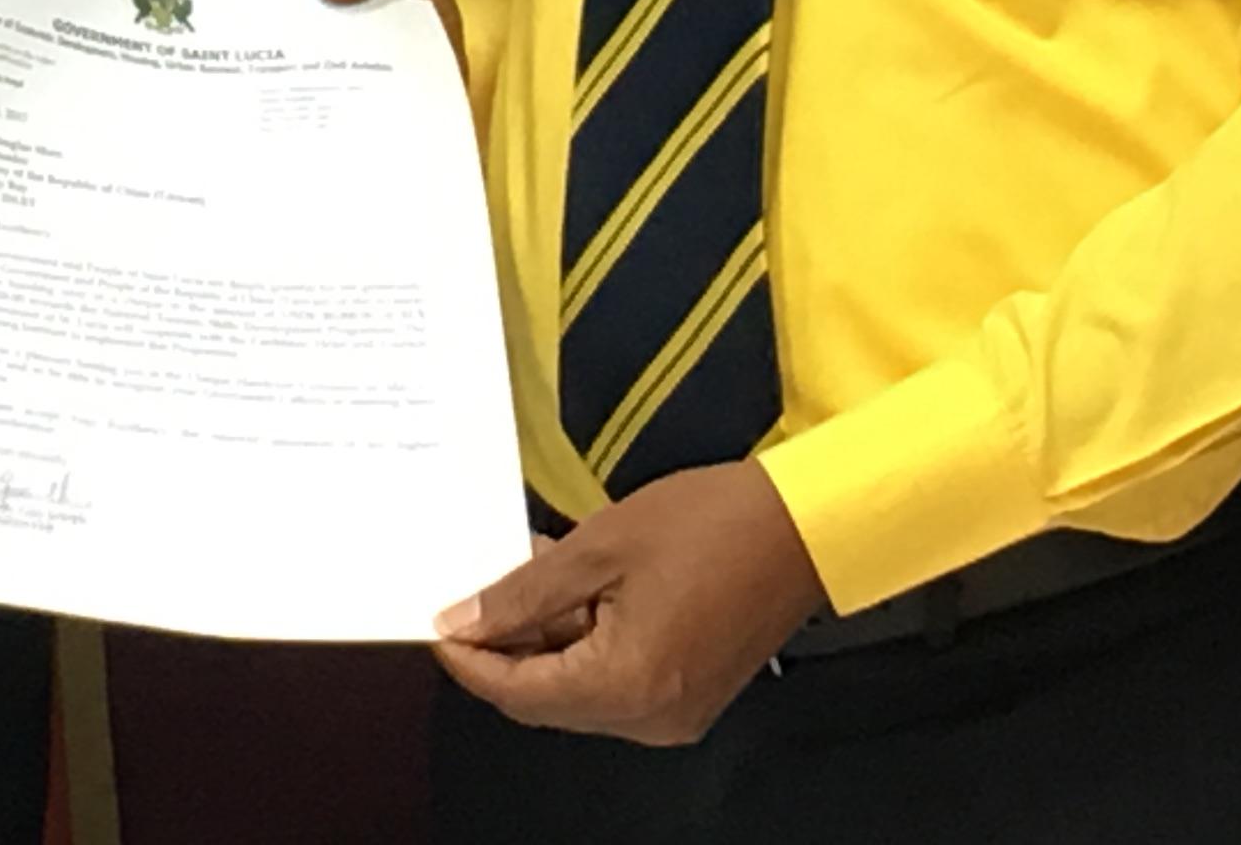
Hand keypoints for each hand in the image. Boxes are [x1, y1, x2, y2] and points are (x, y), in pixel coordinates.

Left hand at [431, 462, 825, 745]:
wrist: (805, 525)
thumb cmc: (711, 523)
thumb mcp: (600, 546)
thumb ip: (524, 593)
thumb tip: (463, 622)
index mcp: (626, 685)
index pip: (518, 692)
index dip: (470, 660)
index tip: (435, 623)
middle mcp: (649, 718)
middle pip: (547, 700)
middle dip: (506, 648)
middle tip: (475, 592)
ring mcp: (675, 713)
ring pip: (580, 692)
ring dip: (547, 642)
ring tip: (528, 573)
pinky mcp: (691, 696)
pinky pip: (617, 683)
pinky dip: (587, 645)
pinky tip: (575, 590)